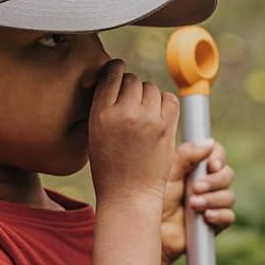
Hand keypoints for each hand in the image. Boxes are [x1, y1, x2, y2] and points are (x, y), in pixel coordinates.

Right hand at [86, 59, 178, 206]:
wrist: (128, 194)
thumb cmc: (109, 166)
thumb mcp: (94, 133)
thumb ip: (104, 107)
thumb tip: (116, 80)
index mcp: (101, 113)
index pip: (111, 74)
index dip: (116, 71)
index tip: (118, 72)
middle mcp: (124, 113)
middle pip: (133, 80)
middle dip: (132, 88)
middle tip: (131, 104)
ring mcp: (148, 120)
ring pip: (152, 88)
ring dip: (149, 95)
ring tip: (144, 112)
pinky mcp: (167, 128)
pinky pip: (170, 99)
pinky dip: (166, 103)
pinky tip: (159, 114)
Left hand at [161, 138, 236, 264]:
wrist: (150, 233)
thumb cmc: (152, 202)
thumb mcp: (167, 175)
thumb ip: (186, 156)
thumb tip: (209, 142)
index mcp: (195, 168)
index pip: (217, 155)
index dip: (218, 158)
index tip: (211, 165)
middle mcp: (206, 184)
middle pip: (227, 174)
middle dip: (214, 181)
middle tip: (195, 188)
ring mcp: (212, 203)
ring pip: (229, 196)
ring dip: (212, 199)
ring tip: (193, 205)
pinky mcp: (215, 223)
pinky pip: (229, 216)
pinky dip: (219, 215)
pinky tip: (205, 217)